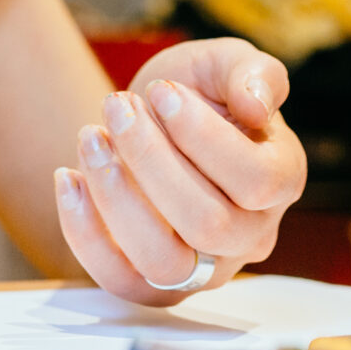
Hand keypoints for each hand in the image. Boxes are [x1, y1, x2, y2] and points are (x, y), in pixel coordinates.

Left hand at [53, 38, 306, 306]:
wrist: (151, 123)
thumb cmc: (199, 94)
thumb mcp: (227, 64)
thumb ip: (254, 73)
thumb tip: (257, 105)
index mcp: (282, 179)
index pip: (257, 181)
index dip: (204, 139)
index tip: (161, 91)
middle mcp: (253, 235)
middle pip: (208, 224)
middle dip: (150, 159)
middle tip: (116, 107)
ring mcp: (205, 269)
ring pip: (164, 262)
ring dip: (116, 198)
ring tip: (90, 138)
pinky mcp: (155, 285)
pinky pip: (120, 280)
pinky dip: (85, 233)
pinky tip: (68, 178)